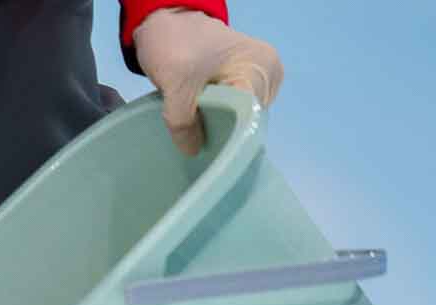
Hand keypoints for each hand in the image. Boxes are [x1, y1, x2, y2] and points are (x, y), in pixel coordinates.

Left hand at [133, 8, 284, 156]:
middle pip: (249, 118)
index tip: (210, 152)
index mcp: (262, 68)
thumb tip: (193, 151)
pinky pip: (234, 110)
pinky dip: (217, 118)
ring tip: (198, 133)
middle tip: (199, 145)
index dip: (231, 136)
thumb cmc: (177, 44)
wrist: (167, 21)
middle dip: (224, 132)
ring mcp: (257, 78)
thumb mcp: (175, 84)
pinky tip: (201, 125)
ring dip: (219, 127)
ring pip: (240, 117)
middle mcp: (269, 74)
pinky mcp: (242, 83)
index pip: (253, 115)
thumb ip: (183, 122)